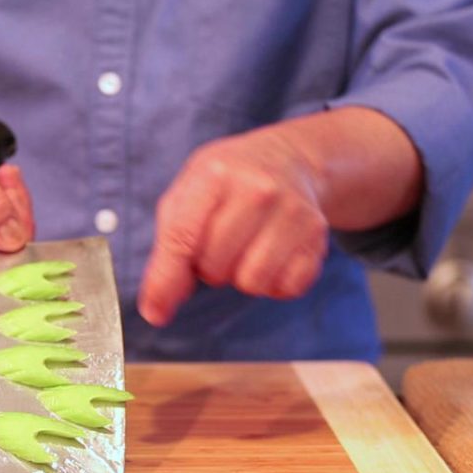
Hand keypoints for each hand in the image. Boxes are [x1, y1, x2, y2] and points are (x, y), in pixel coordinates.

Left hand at [138, 125, 329, 326]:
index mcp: (215, 175)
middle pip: (215, 267)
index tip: (155, 313)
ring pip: (252, 282)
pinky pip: (287, 288)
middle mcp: (258, 189)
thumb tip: (157, 309)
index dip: (166, 279)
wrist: (287, 159)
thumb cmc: (225, 185)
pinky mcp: (317, 235)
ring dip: (241, 277)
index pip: (182, 238)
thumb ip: (167, 251)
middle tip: (219, 243)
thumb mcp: (186, 197)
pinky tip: (271, 256)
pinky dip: (274, 283)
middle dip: (208, 267)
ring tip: (244, 248)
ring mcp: (293, 211)